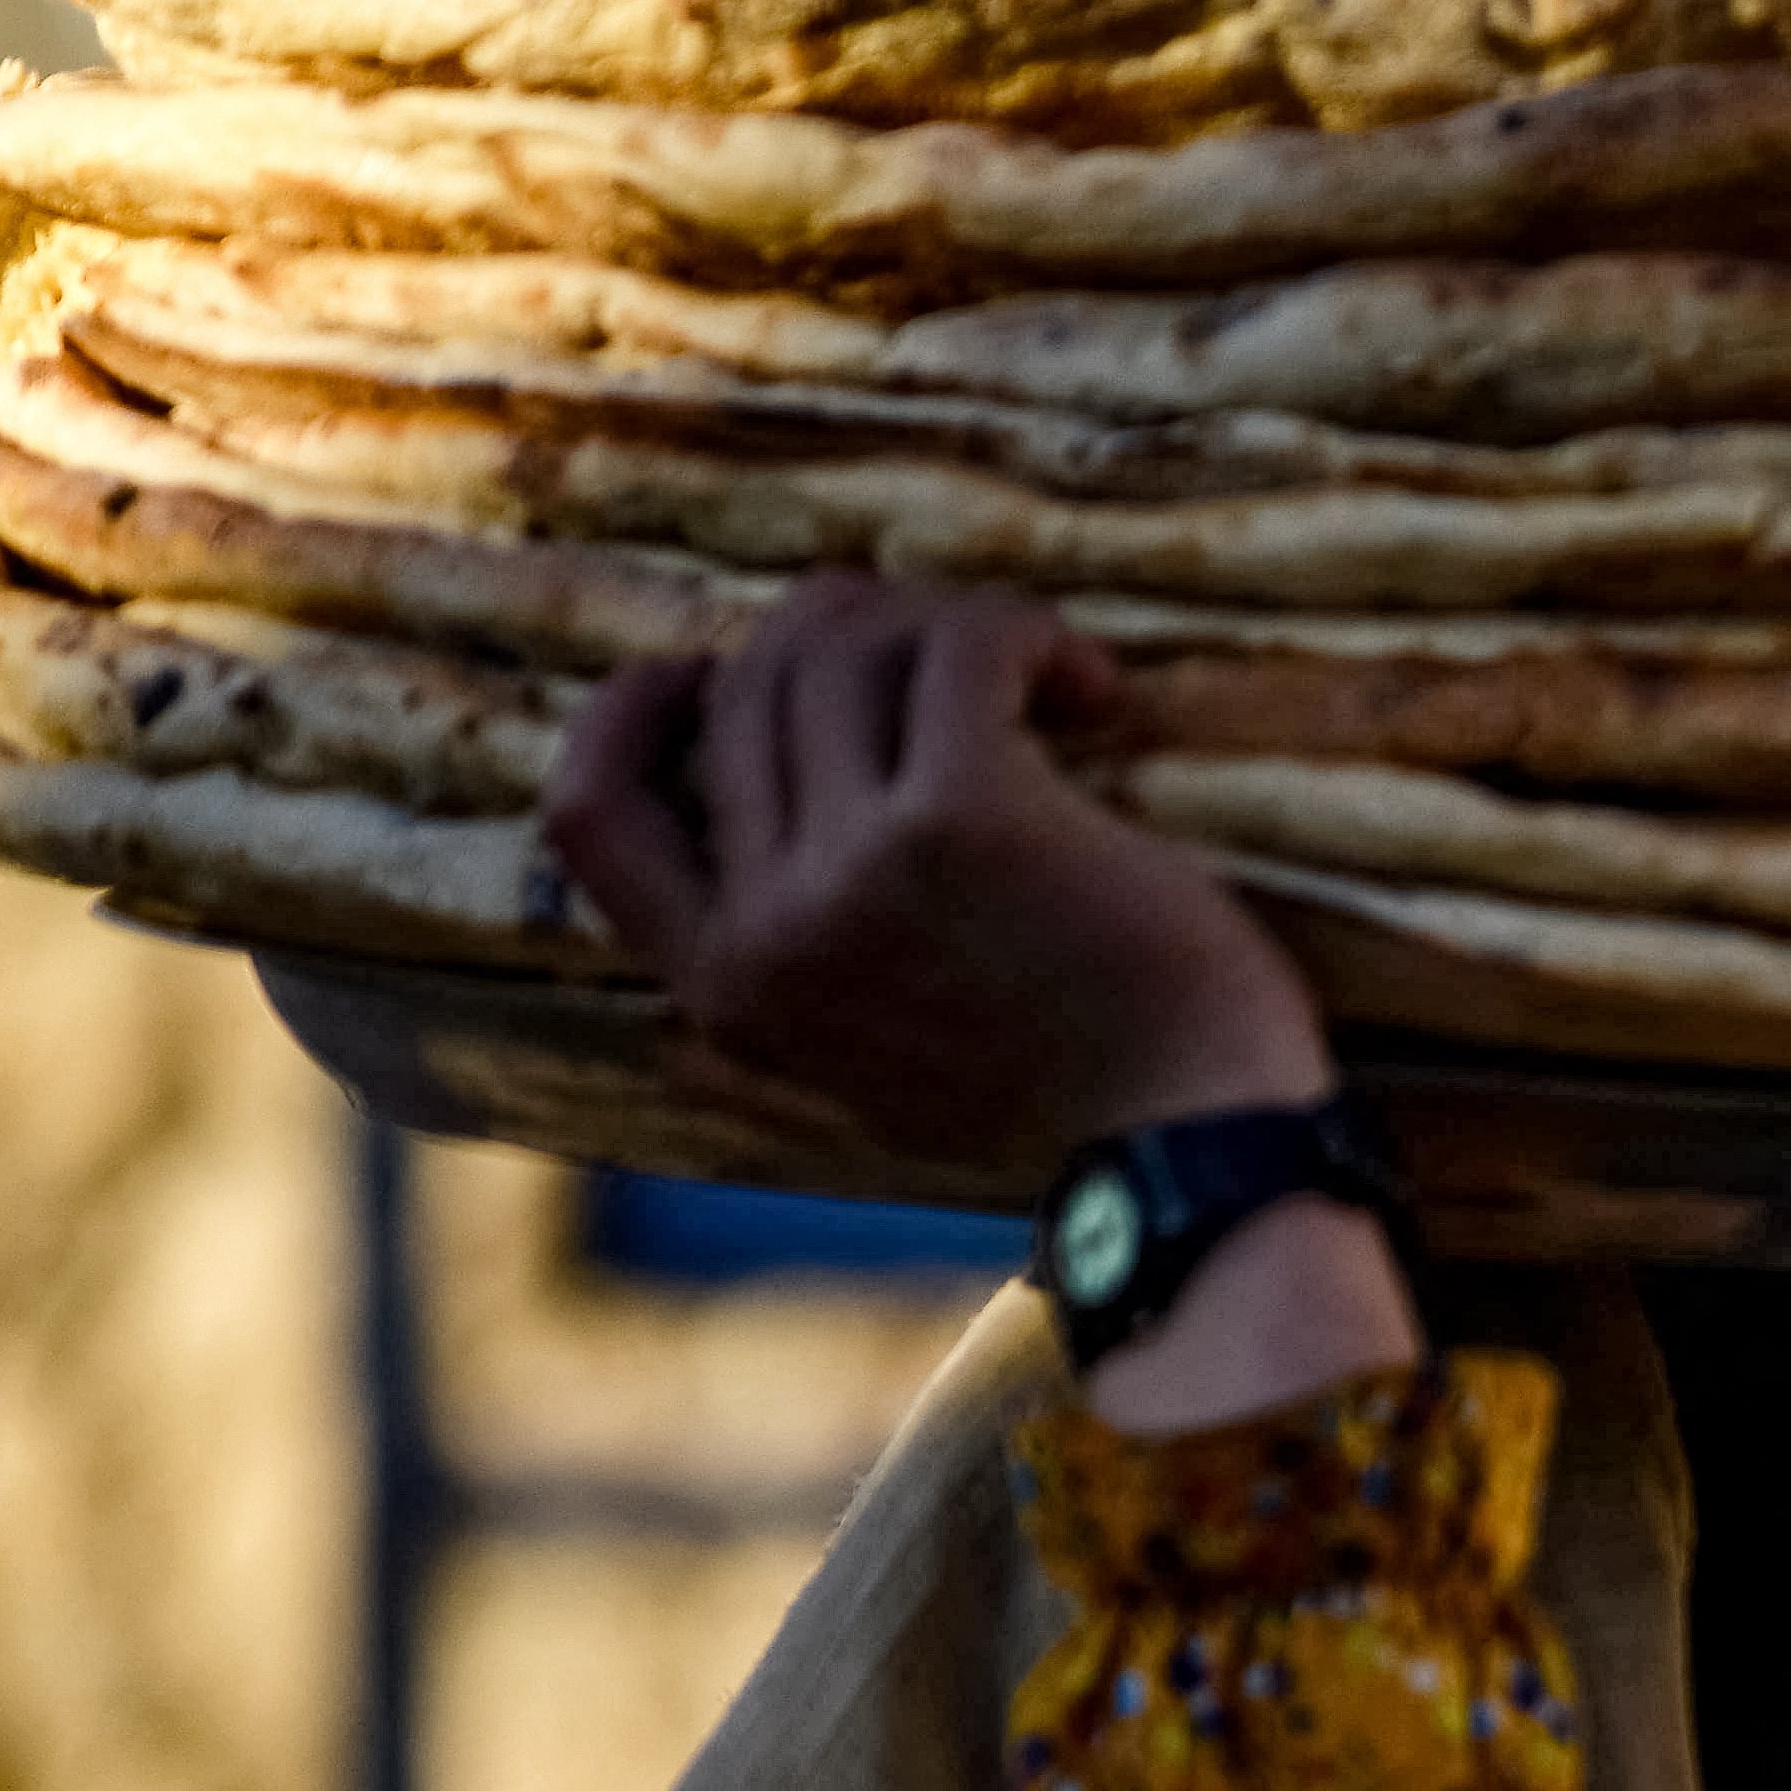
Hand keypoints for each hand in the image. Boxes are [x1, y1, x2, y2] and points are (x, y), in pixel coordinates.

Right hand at [542, 572, 1328, 1171]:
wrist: (1197, 1161)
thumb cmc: (1082, 1106)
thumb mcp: (882, 1063)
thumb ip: (804, 964)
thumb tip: (767, 813)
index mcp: (727, 992)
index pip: (593, 815)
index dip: (635, 709)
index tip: (716, 663)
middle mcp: (767, 930)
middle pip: (748, 687)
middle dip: (851, 635)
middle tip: (967, 658)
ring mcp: (855, 870)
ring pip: (847, 649)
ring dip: (948, 628)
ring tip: (1049, 682)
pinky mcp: (964, 815)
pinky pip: (962, 645)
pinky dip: (1024, 632)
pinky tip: (1094, 690)